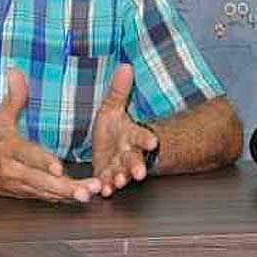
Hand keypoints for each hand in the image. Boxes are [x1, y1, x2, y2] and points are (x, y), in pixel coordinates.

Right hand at [0, 68, 101, 201]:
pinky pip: (45, 198)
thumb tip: (16, 71)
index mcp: (8, 149)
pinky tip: (81, 196)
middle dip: (65, 187)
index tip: (59, 168)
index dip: (43, 162)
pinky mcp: (24, 194)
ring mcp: (19, 185)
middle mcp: (14, 170)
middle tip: (87, 189)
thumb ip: (14, 97)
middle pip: (41, 181)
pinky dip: (63, 199)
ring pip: (46, 193)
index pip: (27, 156)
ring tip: (89, 194)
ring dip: (68, 195)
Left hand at [91, 63, 158, 196]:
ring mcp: (118, 167)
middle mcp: (128, 153)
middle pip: (135, 160)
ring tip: (119, 182)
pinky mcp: (107, 177)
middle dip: (137, 166)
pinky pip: (107, 183)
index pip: (142, 136)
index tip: (153, 143)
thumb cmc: (113, 128)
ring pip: (123, 174)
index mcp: (132, 135)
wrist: (106, 147)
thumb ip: (118, 91)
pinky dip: (105, 187)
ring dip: (121, 179)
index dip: (147, 140)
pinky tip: (103, 190)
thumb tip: (125, 65)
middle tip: (140, 173)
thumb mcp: (112, 107)